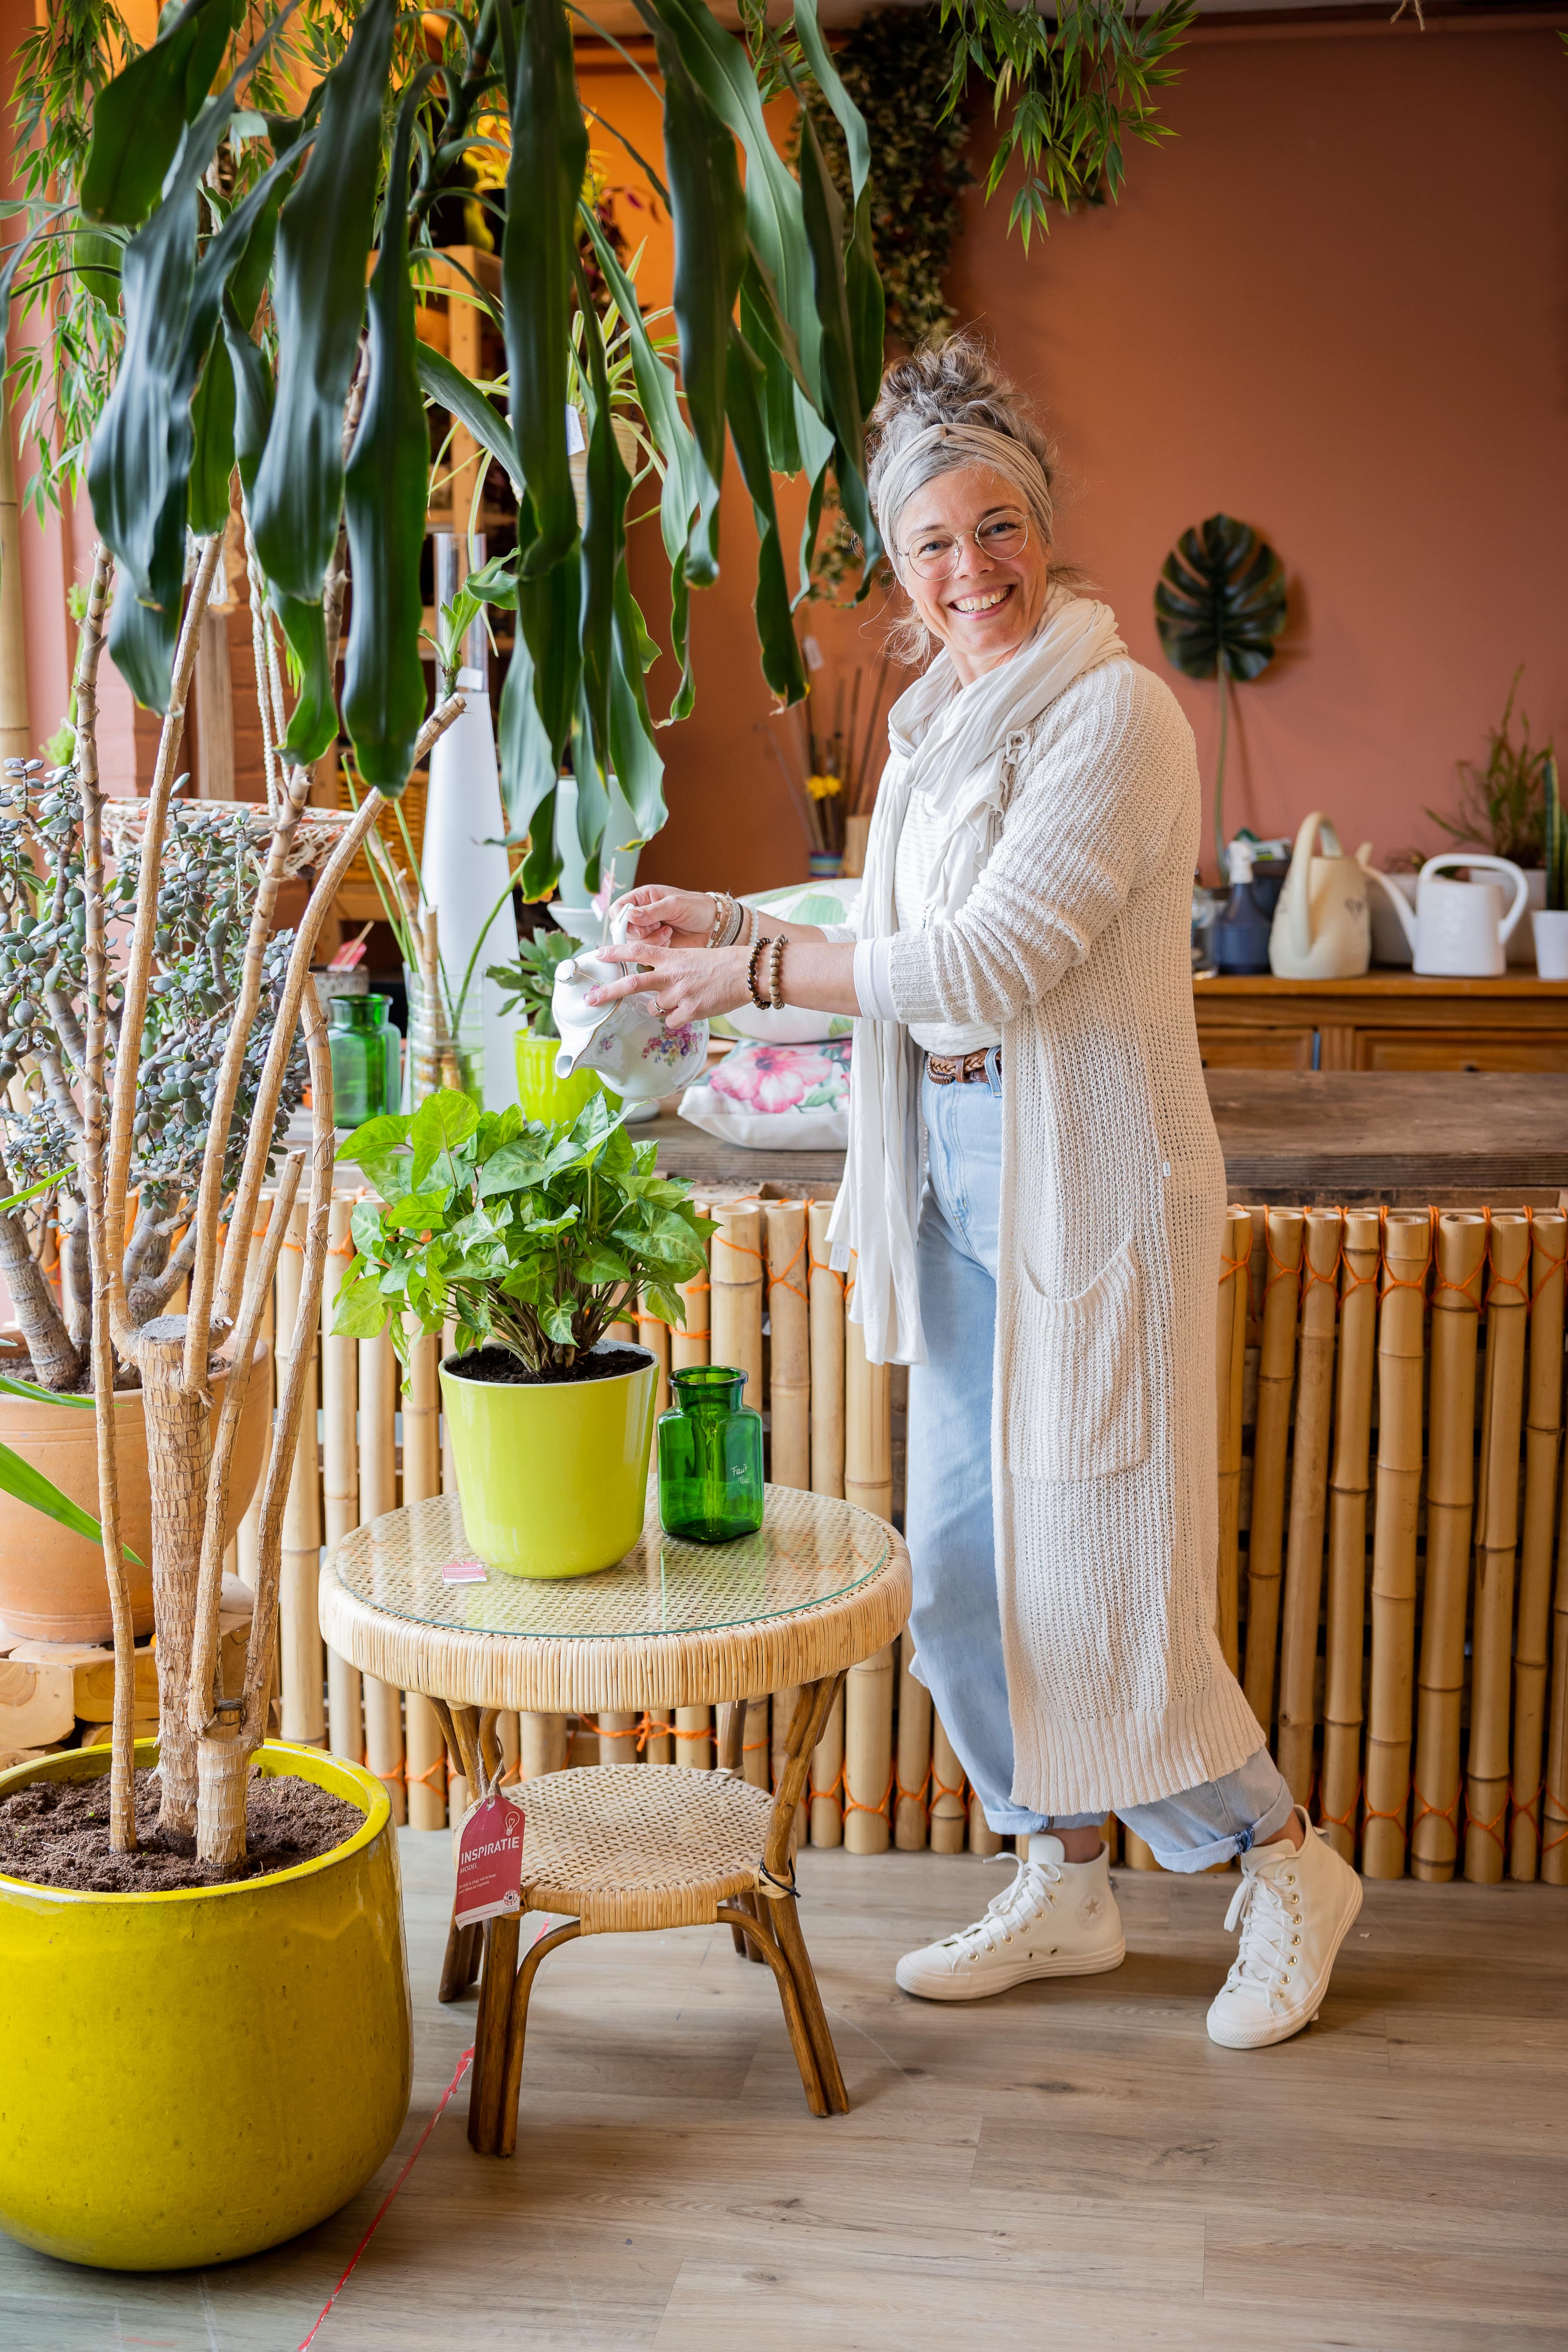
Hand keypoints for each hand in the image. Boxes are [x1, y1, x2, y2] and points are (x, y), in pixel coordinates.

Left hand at [585, 938, 750, 1029]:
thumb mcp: (692, 957)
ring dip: (659, 1007)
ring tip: (681, 999)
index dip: (615, 952)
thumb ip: (670, 967)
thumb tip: (653, 985)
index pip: (637, 950)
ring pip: (653, 1007)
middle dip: (607, 992)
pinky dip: (677, 1019)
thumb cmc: (723, 964)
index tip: (597, 954)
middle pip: (631, 983)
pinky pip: (671, 1021)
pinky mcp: (690, 1011)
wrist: (747, 973)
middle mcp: (671, 974)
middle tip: (589, 1000)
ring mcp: (679, 994)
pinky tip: (692, 1009)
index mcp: (672, 957)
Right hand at [610, 884, 718, 951]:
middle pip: (622, 930)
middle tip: (658, 927)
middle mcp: (641, 915)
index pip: (618, 909)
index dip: (622, 920)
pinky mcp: (654, 945)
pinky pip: (646, 952)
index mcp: (642, 898)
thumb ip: (652, 911)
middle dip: (640, 932)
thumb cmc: (696, 907)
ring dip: (651, 940)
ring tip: (668, 932)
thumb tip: (630, 916)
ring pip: (634, 943)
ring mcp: (647, 931)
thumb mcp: (674, 904)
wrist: (711, 925)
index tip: (636, 926)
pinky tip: (669, 940)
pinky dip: (657, 948)